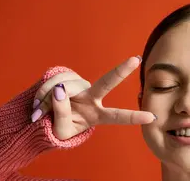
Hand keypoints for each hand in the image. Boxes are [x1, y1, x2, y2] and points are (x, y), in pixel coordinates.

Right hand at [32, 56, 155, 139]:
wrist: (42, 119)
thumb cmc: (57, 128)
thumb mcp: (61, 130)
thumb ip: (61, 114)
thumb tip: (60, 91)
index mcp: (96, 115)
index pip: (117, 116)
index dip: (133, 117)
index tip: (151, 117)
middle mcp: (92, 97)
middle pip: (107, 82)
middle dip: (121, 71)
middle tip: (136, 60)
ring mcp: (80, 86)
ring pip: (65, 86)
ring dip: (47, 99)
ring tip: (38, 112)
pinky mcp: (66, 78)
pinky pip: (54, 80)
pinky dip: (41, 93)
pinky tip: (37, 104)